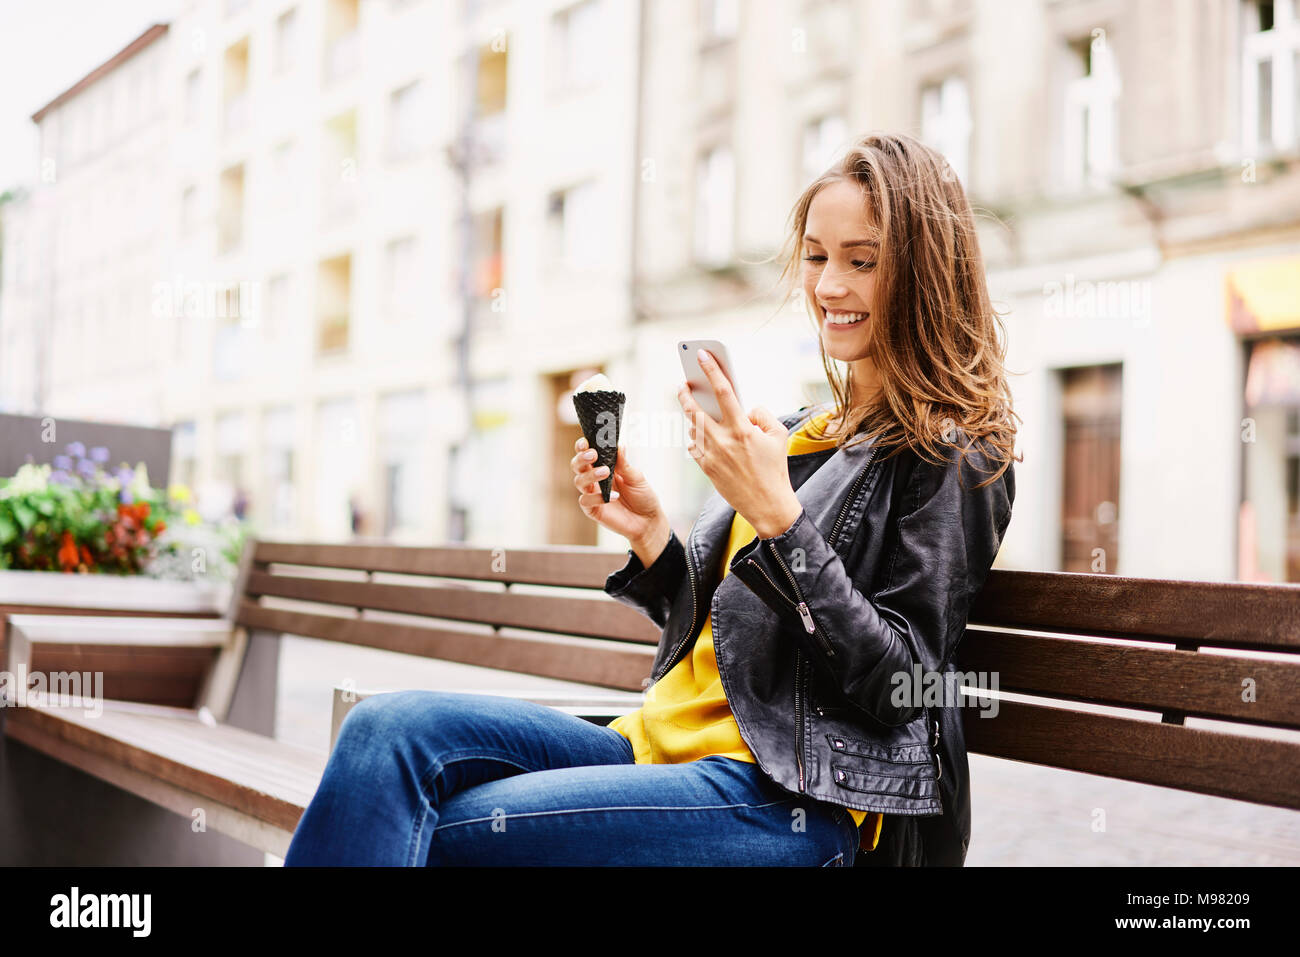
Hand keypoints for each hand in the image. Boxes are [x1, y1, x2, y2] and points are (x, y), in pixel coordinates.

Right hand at [571, 436, 665, 547]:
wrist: (648, 521)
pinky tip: (613, 497)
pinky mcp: (593, 510)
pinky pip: (585, 501)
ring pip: (579, 481)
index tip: (586, 441)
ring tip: (605, 472)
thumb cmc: (643, 497)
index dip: (583, 446)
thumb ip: (625, 464)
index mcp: (604, 466)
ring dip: (590, 475)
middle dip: (581, 458)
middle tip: (593, 454)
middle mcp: (595, 479)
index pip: (587, 454)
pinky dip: (597, 497)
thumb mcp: (636, 477)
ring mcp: (592, 494)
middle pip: (577, 465)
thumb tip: (619, 445)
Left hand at [677, 349, 802, 538]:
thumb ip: (762, 414)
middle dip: (686, 394)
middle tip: (683, 384)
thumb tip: (745, 409)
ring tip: (692, 406)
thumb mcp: (779, 435)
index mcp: (742, 429)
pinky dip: (696, 437)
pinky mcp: (706, 469)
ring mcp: (711, 456)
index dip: (712, 370)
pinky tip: (699, 433)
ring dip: (692, 416)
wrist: (768, 505)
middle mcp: (723, 441)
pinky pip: (694, 446)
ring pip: (693, 428)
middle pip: (696, 410)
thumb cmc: (775, 469)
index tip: (702, 355)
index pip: (724, 392)